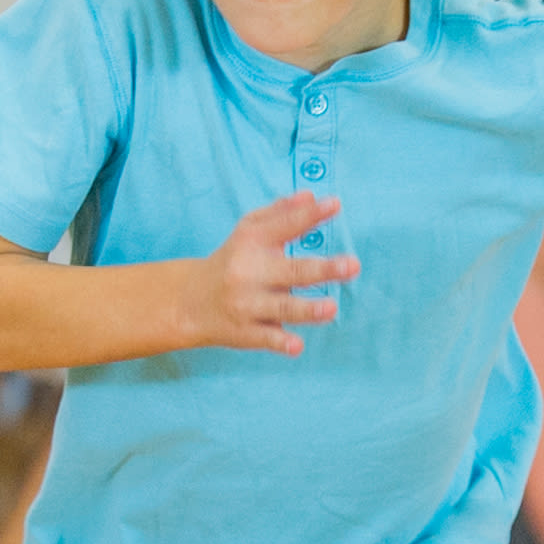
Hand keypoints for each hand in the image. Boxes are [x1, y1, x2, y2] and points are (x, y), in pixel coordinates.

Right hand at [185, 192, 356, 355]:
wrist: (190, 302)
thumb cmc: (232, 260)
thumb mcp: (248, 231)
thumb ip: (280, 213)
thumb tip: (312, 196)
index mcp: (252, 242)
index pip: (285, 225)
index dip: (310, 216)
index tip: (335, 206)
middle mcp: (249, 271)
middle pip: (292, 271)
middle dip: (323, 269)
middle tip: (353, 266)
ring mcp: (247, 303)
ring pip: (282, 307)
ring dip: (307, 309)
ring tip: (332, 309)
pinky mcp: (244, 331)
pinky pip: (265, 337)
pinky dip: (280, 342)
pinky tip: (297, 346)